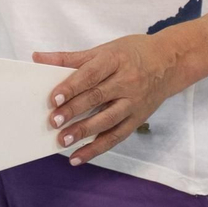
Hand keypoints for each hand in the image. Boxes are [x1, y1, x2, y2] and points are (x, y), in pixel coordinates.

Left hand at [35, 32, 186, 165]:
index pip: (91, 74)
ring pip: (108, 120)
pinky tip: (78, 157)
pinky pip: (116, 136)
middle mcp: (127, 82)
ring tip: (63, 141)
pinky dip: (97, 148)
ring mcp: (134, 102)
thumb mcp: (103, 49)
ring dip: (85, 132)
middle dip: (74, 111)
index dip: (72, 87)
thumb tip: (37, 57)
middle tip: (53, 122)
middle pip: (98, 98)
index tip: (54, 98)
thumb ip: (70, 57)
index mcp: (116, 60)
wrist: (170, 62)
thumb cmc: (131, 53)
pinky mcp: (137, 119)